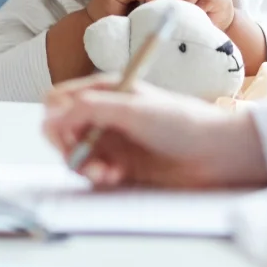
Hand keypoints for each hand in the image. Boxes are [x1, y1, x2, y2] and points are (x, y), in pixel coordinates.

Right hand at [42, 77, 266, 188]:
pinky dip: (99, 177)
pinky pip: (94, 172)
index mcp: (107, 90)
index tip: (63, 138)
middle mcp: (107, 113)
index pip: (60, 100)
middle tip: (85, 162)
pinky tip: (117, 177)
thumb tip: (49, 117)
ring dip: (85, 166)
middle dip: (70, 148)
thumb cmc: (183, 122)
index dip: (55, 119)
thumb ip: (89, 110)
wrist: (216, 153)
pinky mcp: (122, 165)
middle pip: (63, 131)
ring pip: (77, 155)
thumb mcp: (132, 110)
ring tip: (107, 173)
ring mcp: (114, 140)